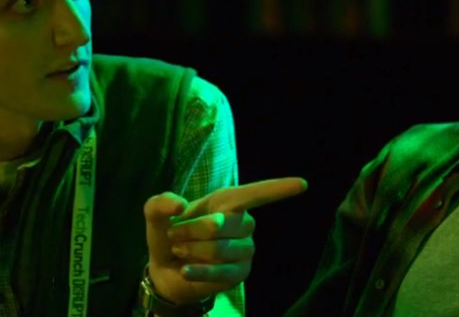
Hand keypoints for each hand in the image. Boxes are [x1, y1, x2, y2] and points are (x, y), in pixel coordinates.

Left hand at [143, 177, 307, 304]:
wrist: (166, 270)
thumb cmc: (169, 234)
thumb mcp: (156, 216)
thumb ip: (159, 204)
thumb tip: (179, 204)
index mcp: (228, 202)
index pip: (255, 194)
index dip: (277, 189)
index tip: (302, 184)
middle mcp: (244, 224)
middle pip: (220, 225)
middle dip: (190, 231)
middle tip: (175, 237)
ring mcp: (245, 250)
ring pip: (219, 249)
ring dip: (191, 251)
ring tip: (181, 252)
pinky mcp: (240, 274)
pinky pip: (219, 272)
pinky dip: (198, 271)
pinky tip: (186, 270)